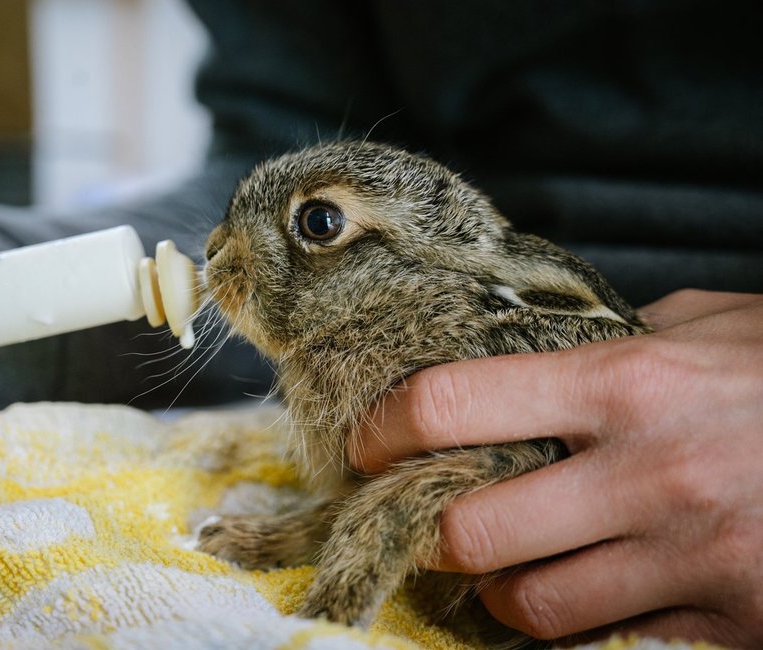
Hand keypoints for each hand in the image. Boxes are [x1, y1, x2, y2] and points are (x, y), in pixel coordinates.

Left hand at [348, 289, 762, 647]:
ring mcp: (691, 557)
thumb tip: (538, 349)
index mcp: (629, 380)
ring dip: (501, 593)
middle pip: (473, 528)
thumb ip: (619, 338)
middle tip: (428, 519)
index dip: (386, 426)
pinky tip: (585, 601)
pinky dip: (579, 632)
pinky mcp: (732, 623)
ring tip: (504, 569)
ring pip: (533, 605)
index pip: (454, 401)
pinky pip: (613, 645)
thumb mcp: (716, 326)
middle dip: (433, 531)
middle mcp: (648, 472)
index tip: (367, 442)